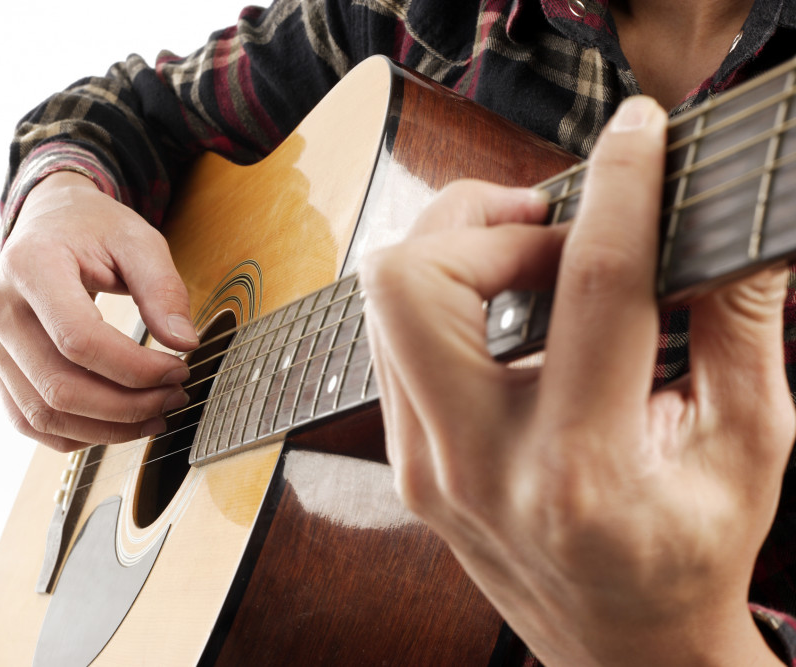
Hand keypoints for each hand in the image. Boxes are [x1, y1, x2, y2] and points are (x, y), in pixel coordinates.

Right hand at [0, 171, 197, 451]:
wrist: (48, 220)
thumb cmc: (93, 228)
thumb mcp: (138, 240)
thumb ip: (163, 289)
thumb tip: (185, 344)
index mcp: (29, 266)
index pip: (78, 340)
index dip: (135, 368)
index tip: (179, 368)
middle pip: (60, 387)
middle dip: (128, 405)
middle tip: (176, 395)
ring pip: (44, 414)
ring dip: (107, 428)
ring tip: (157, 414)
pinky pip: (30, 420)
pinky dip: (78, 433)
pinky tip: (121, 424)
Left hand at [362, 97, 792, 664]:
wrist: (621, 650)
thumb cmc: (688, 558)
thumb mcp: (749, 447)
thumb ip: (743, 329)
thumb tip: (736, 232)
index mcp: (582, 466)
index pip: (590, 287)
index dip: (618, 191)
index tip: (635, 134)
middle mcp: (478, 464)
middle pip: (416, 280)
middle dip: (482, 220)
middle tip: (552, 227)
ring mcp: (426, 466)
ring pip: (386, 303)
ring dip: (455, 253)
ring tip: (530, 263)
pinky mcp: (408, 463)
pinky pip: (393, 343)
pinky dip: (443, 300)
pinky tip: (503, 311)